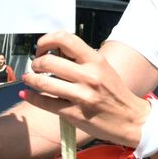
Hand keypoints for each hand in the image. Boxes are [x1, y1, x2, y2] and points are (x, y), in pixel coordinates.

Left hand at [20, 31, 147, 147]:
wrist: (131, 119)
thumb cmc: (115, 93)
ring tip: (30, 79)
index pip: (65, 39)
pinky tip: (27, 94)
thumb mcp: (103, 68)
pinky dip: (31, 97)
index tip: (42, 48)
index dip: (46, 41)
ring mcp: (81, 96)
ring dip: (31, 79)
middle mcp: (89, 76)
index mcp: (96, 61)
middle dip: (35, 63)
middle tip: (35, 67)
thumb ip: (82, 59)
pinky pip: (45, 103)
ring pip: (44, 83)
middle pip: (48, 62)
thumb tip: (54, 52)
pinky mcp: (74, 114)